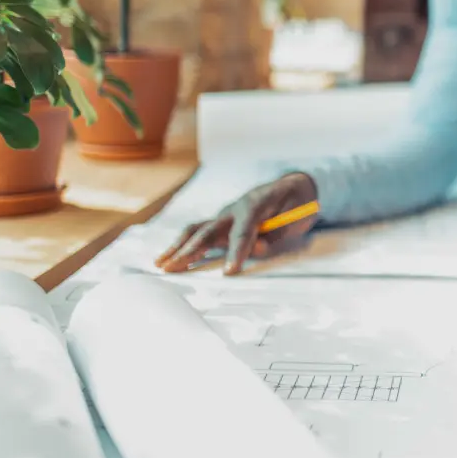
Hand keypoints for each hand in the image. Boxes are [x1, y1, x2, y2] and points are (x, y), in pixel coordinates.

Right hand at [154, 172, 319, 275]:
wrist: (292, 185)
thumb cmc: (296, 203)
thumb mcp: (296, 218)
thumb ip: (276, 234)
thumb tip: (256, 249)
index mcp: (255, 206)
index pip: (243, 232)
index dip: (236, 252)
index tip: (228, 271)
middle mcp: (234, 210)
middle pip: (209, 231)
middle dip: (191, 251)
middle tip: (174, 268)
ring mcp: (225, 215)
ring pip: (197, 229)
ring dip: (178, 247)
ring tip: (160, 264)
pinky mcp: (222, 222)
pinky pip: (199, 232)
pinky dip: (182, 245)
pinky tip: (168, 258)